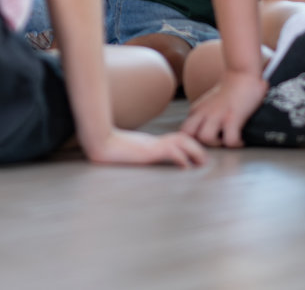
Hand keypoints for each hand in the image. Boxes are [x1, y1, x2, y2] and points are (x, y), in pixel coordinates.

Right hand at [83, 127, 206, 167]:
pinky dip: (181, 158)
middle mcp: (153, 141)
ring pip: (181, 142)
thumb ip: (139, 154)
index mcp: (150, 142)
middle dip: (196, 148)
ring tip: (201, 163)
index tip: (196, 155)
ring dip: (194, 152)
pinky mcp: (149, 151)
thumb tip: (142, 159)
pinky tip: (185, 167)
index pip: (174, 138)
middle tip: (204, 160)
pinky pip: (170, 152)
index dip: (187, 145)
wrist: (100, 144)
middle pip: (182, 138)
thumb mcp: (129, 152)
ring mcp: (152, 144)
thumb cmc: (110, 149)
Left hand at [180, 70, 266, 147]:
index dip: (194, 139)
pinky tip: (241, 139)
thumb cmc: (228, 89)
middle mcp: (204, 112)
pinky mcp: (233, 118)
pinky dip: (236, 143)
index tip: (207, 140)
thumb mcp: (209, 101)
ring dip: (218, 144)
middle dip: (200, 143)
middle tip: (214, 142)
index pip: (184, 130)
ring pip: (206, 138)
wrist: (242, 72)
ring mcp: (218, 115)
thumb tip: (205, 128)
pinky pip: (230, 140)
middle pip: (188, 134)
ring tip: (227, 139)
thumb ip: (204, 112)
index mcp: (197, 109)